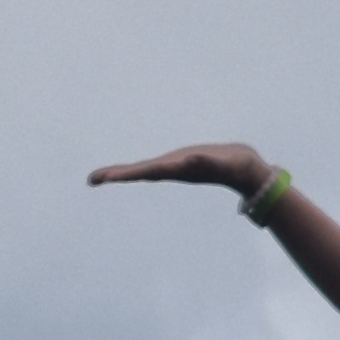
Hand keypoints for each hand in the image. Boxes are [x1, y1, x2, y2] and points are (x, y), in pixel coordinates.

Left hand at [89, 143, 274, 197]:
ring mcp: (175, 168)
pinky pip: (153, 168)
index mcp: (177, 169)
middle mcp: (173, 170)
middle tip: (91, 179)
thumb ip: (207, 162)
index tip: (104, 178)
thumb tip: (190, 159)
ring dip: (123, 174)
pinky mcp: (180, 164)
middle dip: (115, 176)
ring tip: (101, 177)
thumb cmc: (237, 166)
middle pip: (139, 174)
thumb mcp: (223, 161)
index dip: (124, 174)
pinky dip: (137, 170)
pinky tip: (130, 174)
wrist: (248, 171)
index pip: (145, 171)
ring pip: (143, 172)